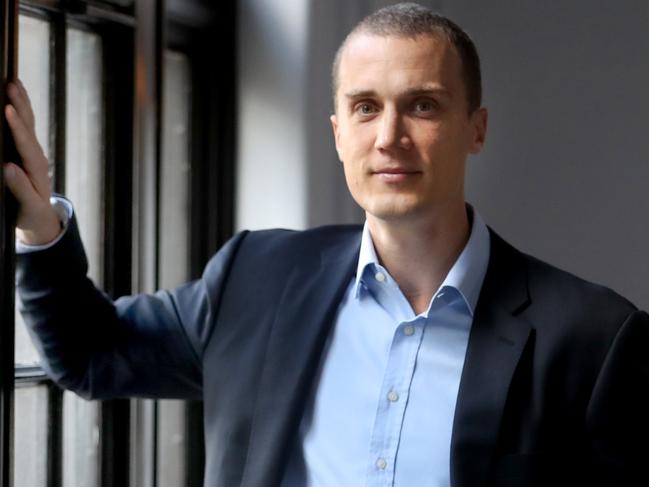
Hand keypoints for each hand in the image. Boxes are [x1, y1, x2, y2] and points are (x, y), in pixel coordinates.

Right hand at [3, 80, 59, 244]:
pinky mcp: (27, 151)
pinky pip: (24, 126)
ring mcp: (33, 152)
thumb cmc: (31, 212)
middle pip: (29, 127)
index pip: (25, 144)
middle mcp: (37, 156)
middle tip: (10, 84)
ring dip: (21, 102)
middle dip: (20, 105)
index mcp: (36, 168)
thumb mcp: (28, 205)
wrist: (40, 217)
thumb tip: (8, 168)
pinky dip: (20, 109)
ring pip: (28, 123)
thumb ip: (20, 188)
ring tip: (13, 81)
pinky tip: (14, 96)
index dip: (16, 127)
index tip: (8, 110)